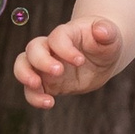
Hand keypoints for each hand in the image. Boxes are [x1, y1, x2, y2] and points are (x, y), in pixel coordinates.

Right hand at [13, 17, 128, 109]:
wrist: (101, 57)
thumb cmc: (104, 42)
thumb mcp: (111, 36)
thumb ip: (107, 32)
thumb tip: (101, 30)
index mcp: (66, 34)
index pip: (57, 37)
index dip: (64, 48)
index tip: (80, 60)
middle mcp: (51, 48)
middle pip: (33, 48)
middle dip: (41, 61)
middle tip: (58, 71)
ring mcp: (46, 66)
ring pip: (23, 66)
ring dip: (25, 75)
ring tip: (37, 86)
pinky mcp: (47, 83)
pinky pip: (32, 90)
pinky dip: (34, 97)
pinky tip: (49, 103)